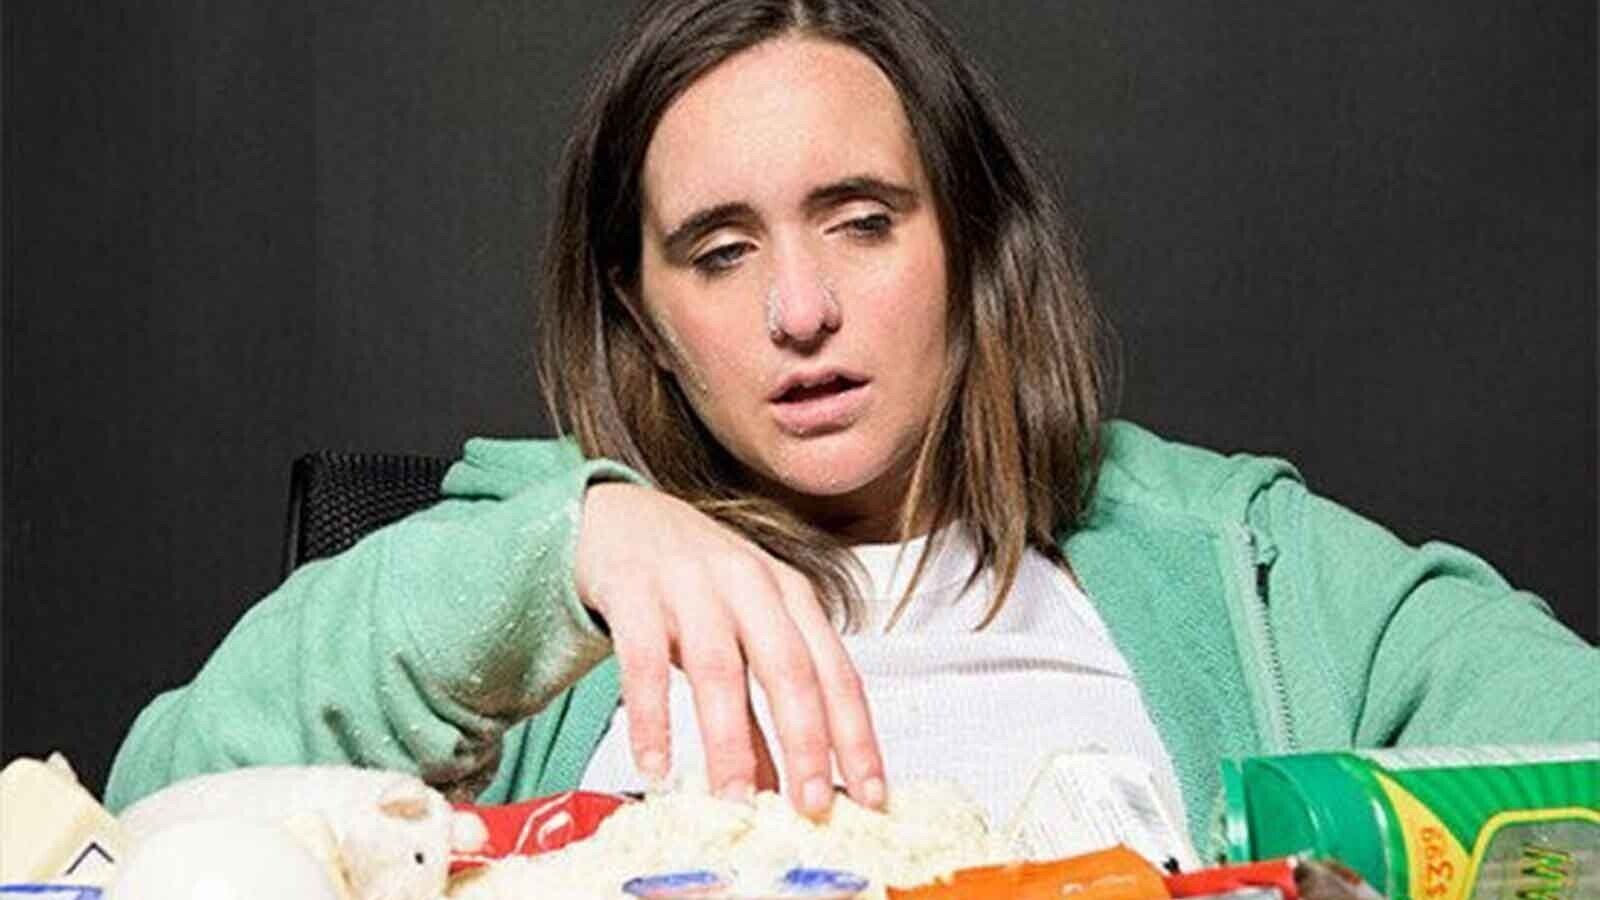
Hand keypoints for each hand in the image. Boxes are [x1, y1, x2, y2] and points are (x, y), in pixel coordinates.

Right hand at [575, 482, 884, 816]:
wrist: (620, 517)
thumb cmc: (693, 581)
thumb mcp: (742, 635)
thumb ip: (761, 709)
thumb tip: (782, 785)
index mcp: (790, 595)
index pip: (836, 672)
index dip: (857, 736)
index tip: (871, 794)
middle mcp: (750, 583)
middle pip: (789, 668)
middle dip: (805, 742)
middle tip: (811, 805)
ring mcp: (691, 583)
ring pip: (720, 668)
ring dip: (729, 741)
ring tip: (734, 800)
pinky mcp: (634, 590)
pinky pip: (644, 661)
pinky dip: (652, 717)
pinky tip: (654, 765)